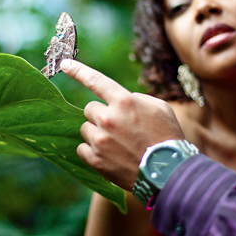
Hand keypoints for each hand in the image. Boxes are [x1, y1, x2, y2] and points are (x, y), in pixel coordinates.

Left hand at [61, 59, 184, 189]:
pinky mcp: (96, 160)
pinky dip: (92, 151)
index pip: (95, 81)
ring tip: (117, 144)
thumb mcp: (159, 107)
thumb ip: (135, 99)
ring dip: (97, 133)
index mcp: (124, 101)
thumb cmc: (167, 136)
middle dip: (101, 115)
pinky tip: (109, 155)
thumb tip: (119, 101)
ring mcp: (100, 140)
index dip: (78, 71)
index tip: (65, 64)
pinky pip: (82, 149)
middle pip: (89, 109)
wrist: (170, 172)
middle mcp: (108, 118)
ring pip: (85, 128)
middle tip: (119, 127)